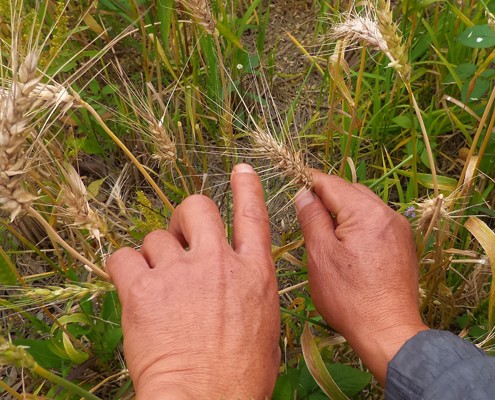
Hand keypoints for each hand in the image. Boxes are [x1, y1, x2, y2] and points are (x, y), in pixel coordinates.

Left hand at [107, 164, 279, 398]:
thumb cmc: (240, 378)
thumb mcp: (266, 331)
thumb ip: (252, 298)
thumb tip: (241, 291)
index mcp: (253, 273)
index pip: (252, 216)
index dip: (246, 188)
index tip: (240, 171)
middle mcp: (218, 263)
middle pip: (198, 208)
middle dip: (186, 214)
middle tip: (179, 234)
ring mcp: (180, 273)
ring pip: (156, 236)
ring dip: (154, 254)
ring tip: (155, 282)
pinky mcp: (144, 289)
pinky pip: (123, 257)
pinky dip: (123, 266)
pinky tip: (129, 284)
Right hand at [295, 170, 427, 383]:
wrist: (389, 331)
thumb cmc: (350, 298)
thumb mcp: (321, 256)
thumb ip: (312, 219)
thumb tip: (304, 194)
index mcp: (366, 212)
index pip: (332, 183)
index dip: (309, 181)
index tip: (293, 182)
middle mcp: (388, 214)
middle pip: (351, 191)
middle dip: (327, 197)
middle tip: (306, 214)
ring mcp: (400, 230)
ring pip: (365, 207)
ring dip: (344, 212)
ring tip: (325, 233)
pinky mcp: (404, 245)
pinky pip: (377, 223)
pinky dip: (360, 225)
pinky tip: (348, 246)